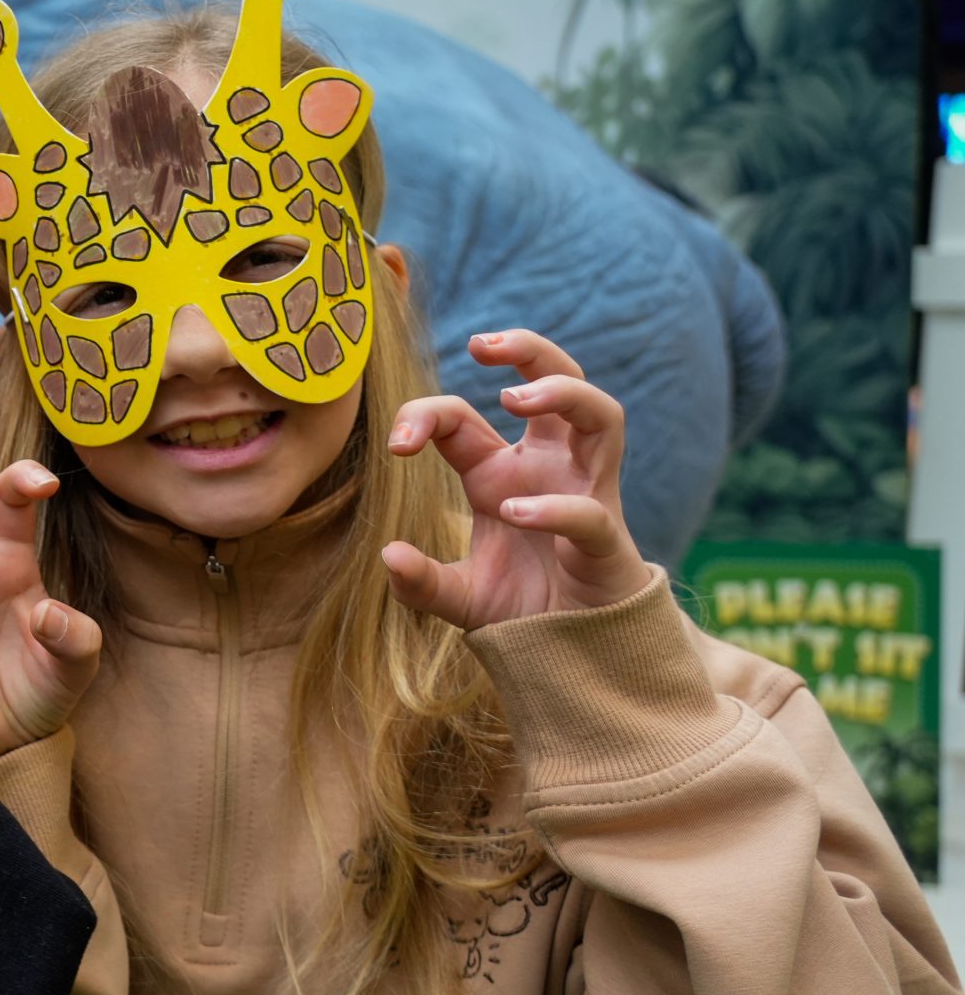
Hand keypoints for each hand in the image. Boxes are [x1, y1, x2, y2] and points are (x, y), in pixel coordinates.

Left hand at [381, 329, 655, 628]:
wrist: (572, 650)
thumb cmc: (520, 607)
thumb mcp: (456, 596)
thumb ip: (420, 582)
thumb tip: (388, 555)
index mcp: (500, 470)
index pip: (461, 416)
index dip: (424, 416)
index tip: (397, 446)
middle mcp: (547, 467)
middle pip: (560, 379)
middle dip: (528, 349)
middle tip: (481, 344)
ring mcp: (584, 494)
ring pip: (601, 416)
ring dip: (563, 394)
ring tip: (516, 397)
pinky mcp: (605, 538)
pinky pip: (587, 509)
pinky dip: (553, 507)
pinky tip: (514, 513)